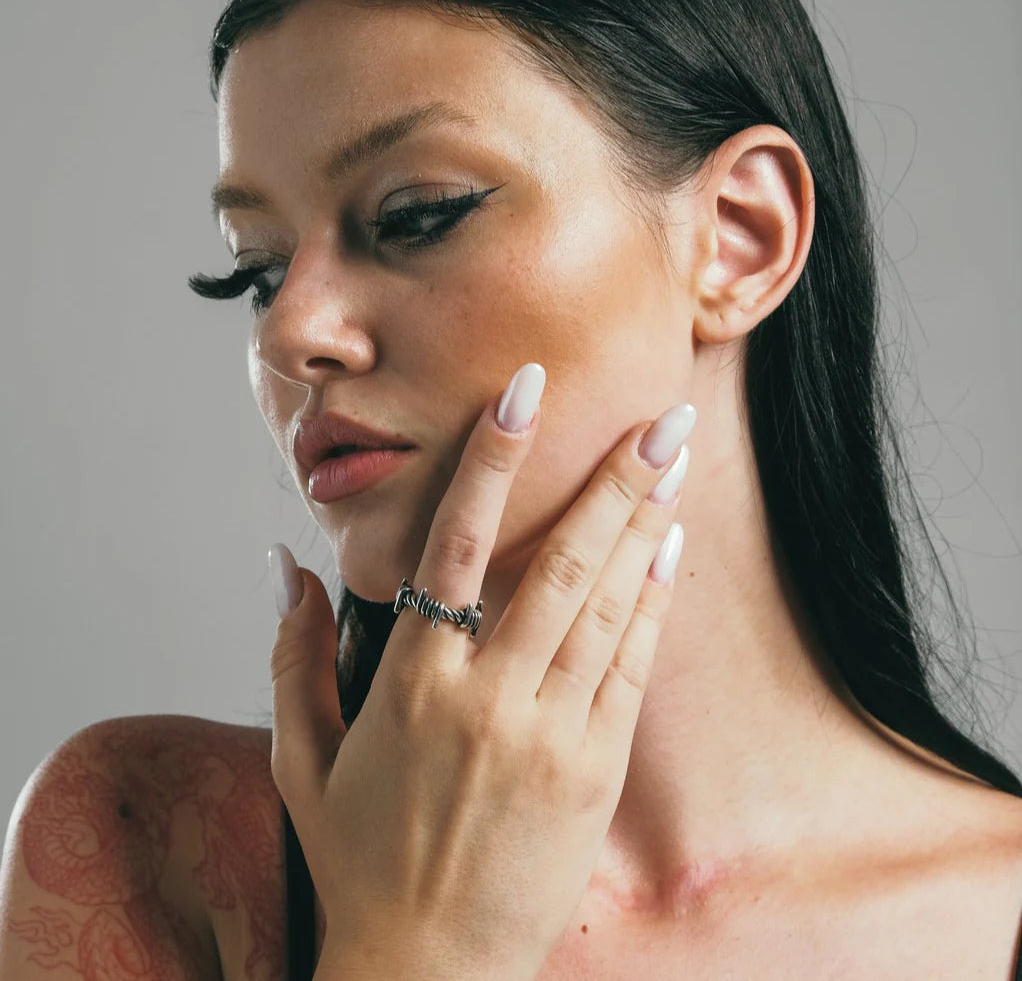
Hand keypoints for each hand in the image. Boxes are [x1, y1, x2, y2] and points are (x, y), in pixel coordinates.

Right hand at [269, 362, 691, 980]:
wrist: (431, 970)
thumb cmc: (361, 858)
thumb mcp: (301, 759)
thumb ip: (292, 654)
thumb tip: (285, 562)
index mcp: (410, 681)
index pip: (456, 542)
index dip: (493, 460)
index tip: (525, 393)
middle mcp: (484, 696)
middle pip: (558, 561)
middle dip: (614, 479)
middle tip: (661, 414)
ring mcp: (548, 733)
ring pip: (605, 604)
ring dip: (643, 524)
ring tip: (674, 459)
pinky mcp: (594, 771)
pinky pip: (630, 667)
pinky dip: (651, 601)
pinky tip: (669, 547)